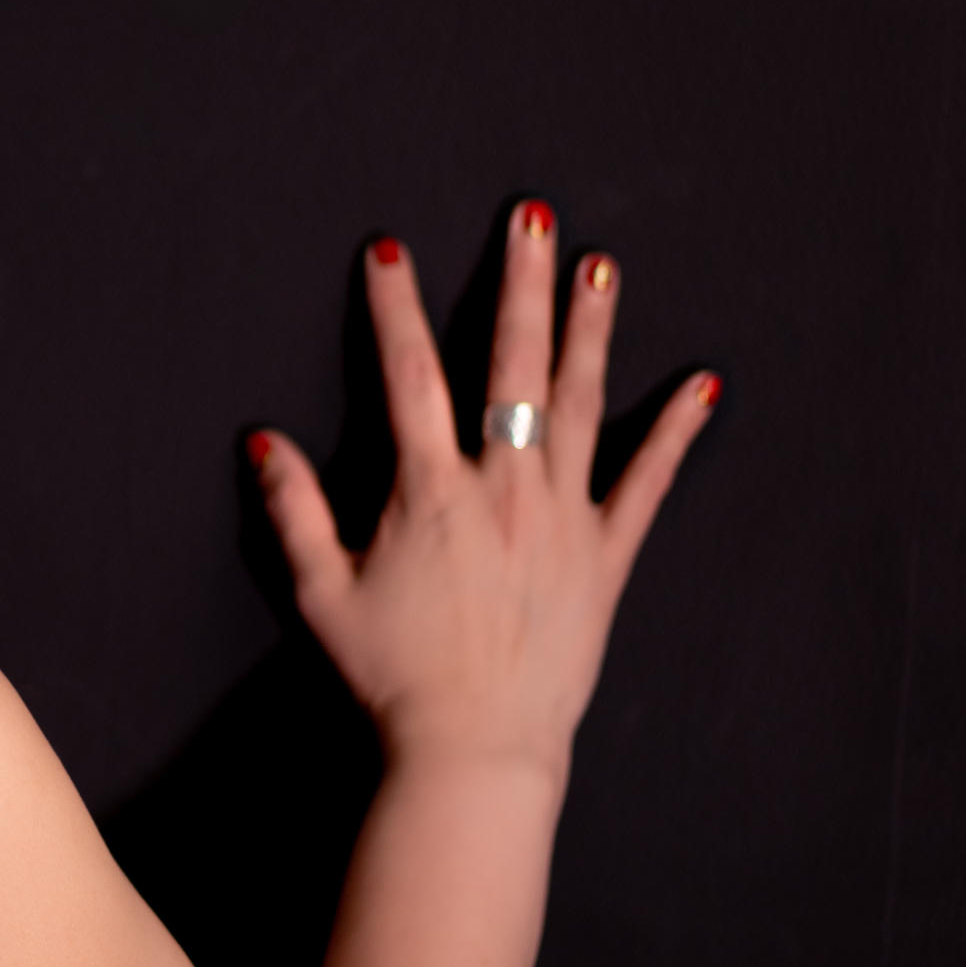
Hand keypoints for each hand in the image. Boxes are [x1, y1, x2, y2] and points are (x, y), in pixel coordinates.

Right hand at [251, 203, 717, 779]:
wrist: (474, 750)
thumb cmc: (391, 676)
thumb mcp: (321, 592)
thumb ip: (291, 510)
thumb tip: (262, 439)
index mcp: (429, 490)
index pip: (407, 374)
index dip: (394, 306)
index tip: (389, 249)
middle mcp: (501, 488)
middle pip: (510, 363)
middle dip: (520, 282)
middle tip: (533, 216)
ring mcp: (562, 518)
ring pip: (578, 403)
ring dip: (590, 329)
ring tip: (601, 265)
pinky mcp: (606, 558)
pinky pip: (649, 484)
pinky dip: (676, 432)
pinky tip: (703, 385)